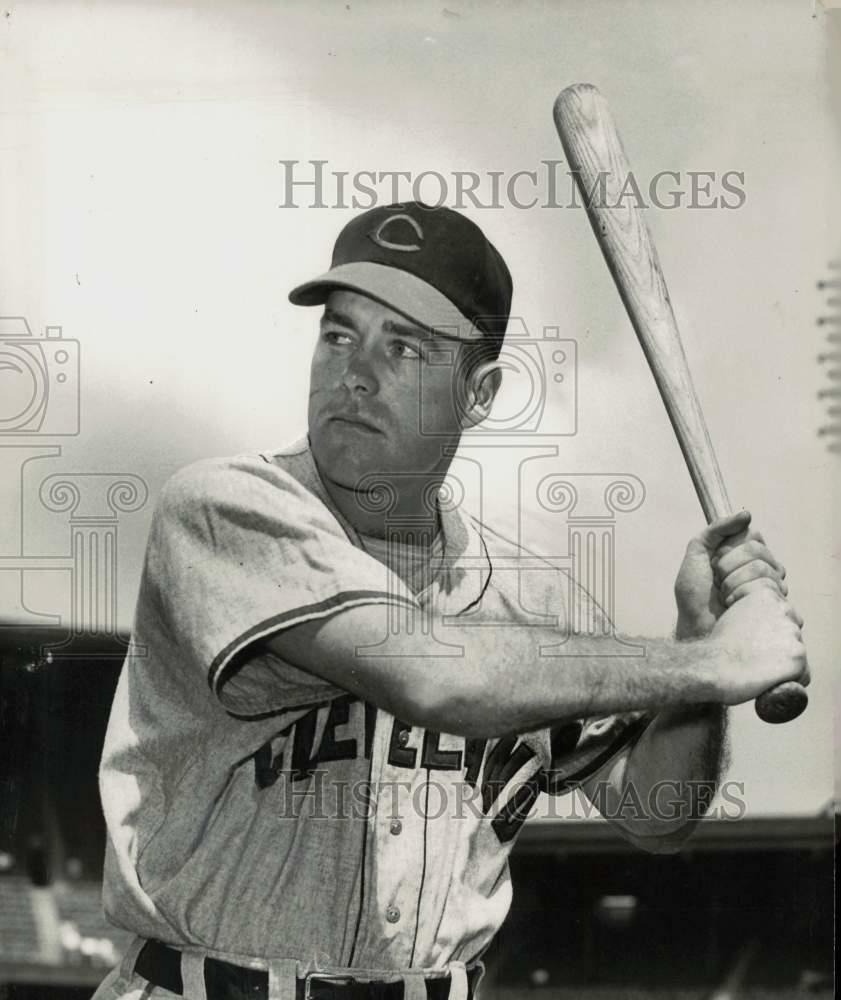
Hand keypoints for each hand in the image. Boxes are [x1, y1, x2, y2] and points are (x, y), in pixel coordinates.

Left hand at [674, 511, 786, 638]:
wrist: (696, 627)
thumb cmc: (695, 595)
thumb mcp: (697, 553)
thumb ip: (716, 530)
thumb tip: (746, 514)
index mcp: (746, 556)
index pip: (754, 535)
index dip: (733, 546)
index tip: (715, 561)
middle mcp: (763, 570)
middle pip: (759, 550)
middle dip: (730, 565)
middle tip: (717, 582)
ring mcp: (772, 589)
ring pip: (767, 569)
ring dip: (736, 583)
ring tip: (725, 598)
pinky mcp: (776, 608)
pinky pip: (774, 591)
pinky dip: (747, 596)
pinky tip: (736, 606)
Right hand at [710, 584, 808, 704]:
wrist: (711, 667)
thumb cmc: (718, 646)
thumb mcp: (735, 615)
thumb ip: (757, 615)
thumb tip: (770, 628)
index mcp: (768, 595)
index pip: (784, 615)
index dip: (769, 631)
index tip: (752, 640)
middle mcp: (785, 610)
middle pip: (792, 633)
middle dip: (779, 646)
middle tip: (755, 656)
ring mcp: (793, 635)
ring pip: (797, 654)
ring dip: (783, 663)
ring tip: (758, 668)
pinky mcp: (798, 658)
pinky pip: (803, 674)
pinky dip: (789, 681)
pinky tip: (769, 681)